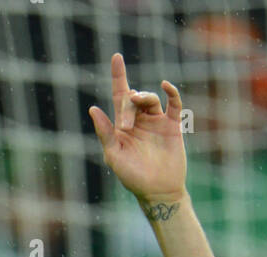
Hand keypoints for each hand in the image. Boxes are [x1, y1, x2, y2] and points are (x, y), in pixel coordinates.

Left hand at [88, 53, 186, 203]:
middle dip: (128, 104)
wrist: (158, 190)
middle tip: (126, 127)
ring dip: (144, 98)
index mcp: (122, 125)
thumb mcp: (114, 155)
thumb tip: (93, 108)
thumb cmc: (132, 177)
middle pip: (132, 98)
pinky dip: (171, 93)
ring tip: (139, 104)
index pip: (119, 95)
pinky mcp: (172, 126)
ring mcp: (156, 122)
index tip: (116, 57)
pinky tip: (165, 86)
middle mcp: (139, 120)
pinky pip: (173, 104)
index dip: (118, 76)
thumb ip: (105, 132)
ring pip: (150, 99)